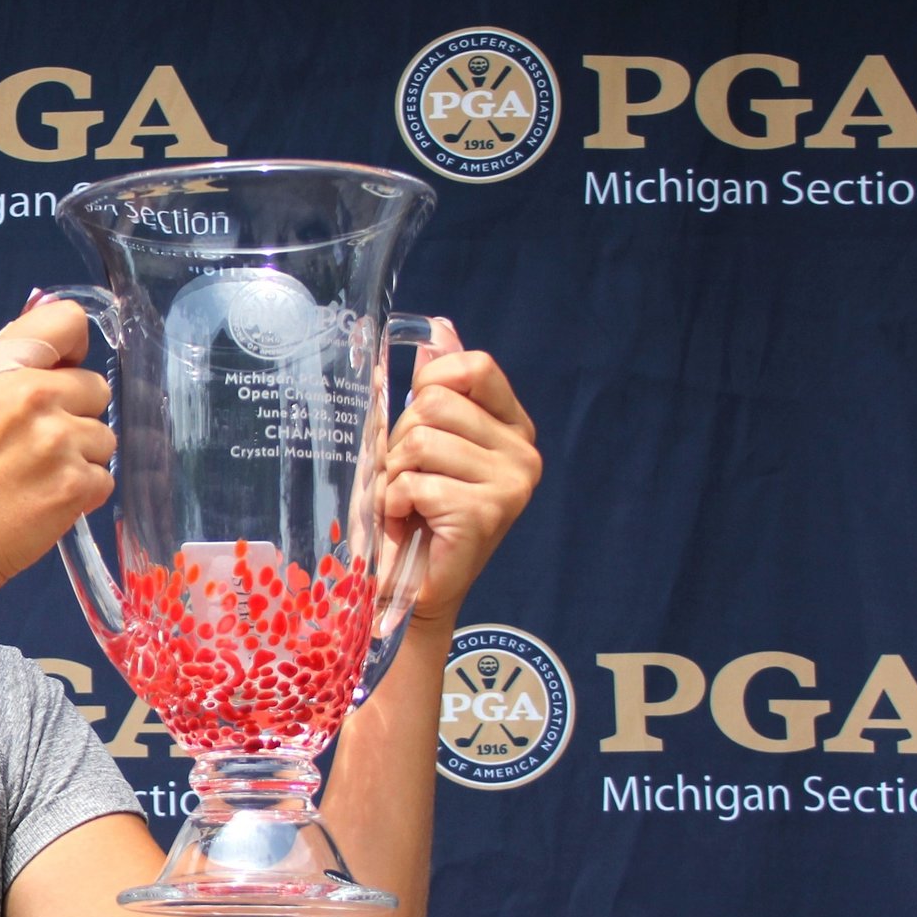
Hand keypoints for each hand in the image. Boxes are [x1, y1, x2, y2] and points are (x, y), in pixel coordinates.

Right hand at [0, 300, 116, 589]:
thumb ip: (12, 362)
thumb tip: (63, 343)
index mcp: (2, 369)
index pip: (68, 321)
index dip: (71, 351)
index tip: (60, 374)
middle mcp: (35, 398)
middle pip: (96, 388)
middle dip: (76, 414)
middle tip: (37, 444)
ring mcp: (60, 442)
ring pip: (104, 436)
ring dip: (80, 457)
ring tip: (39, 476)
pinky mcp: (76, 485)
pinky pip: (104, 477)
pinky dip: (82, 492)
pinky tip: (46, 500)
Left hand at [379, 321, 540, 628]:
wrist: (416, 586)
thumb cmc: (417, 512)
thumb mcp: (424, 442)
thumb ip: (438, 388)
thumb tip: (439, 330)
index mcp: (512, 426)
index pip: (474, 366)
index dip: (431, 382)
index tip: (419, 419)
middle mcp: (523, 452)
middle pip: (435, 403)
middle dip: (401, 440)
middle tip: (408, 478)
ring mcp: (511, 484)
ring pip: (419, 443)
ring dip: (393, 476)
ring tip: (408, 503)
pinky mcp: (486, 513)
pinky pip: (415, 483)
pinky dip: (394, 504)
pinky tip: (409, 523)